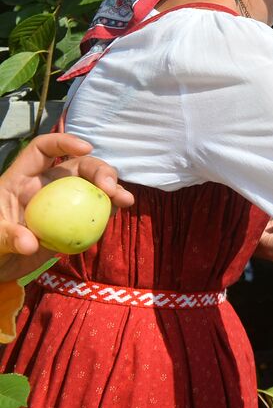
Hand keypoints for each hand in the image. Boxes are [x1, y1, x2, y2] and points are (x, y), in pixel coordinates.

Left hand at [0, 134, 134, 279]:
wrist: (1, 264)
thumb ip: (8, 237)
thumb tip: (30, 244)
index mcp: (22, 179)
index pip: (42, 149)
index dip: (63, 142)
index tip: (86, 148)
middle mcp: (47, 186)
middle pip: (78, 166)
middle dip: (99, 170)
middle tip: (110, 186)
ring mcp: (63, 204)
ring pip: (93, 186)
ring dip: (113, 189)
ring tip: (125, 200)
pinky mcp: (74, 221)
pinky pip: (96, 211)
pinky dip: (110, 208)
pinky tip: (120, 210)